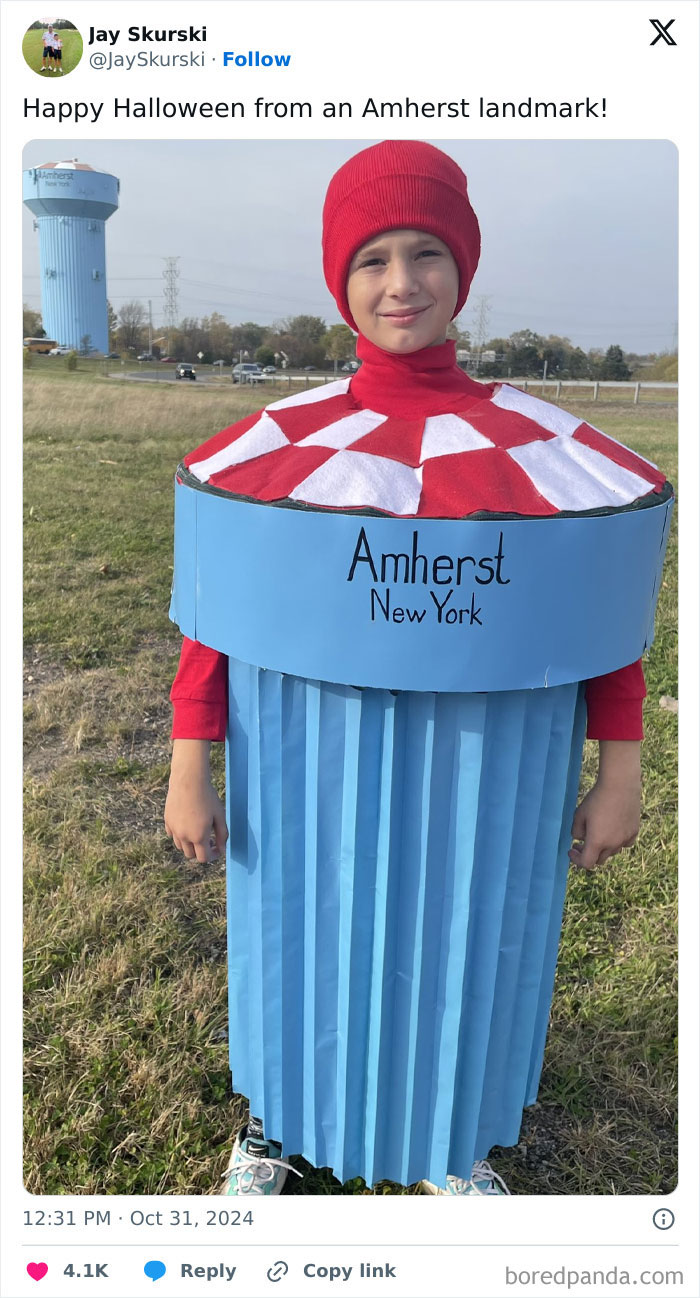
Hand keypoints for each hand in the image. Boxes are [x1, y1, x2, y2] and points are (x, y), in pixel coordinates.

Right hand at [164, 739, 228, 862]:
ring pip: (181, 846)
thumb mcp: (220, 816)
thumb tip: (223, 850)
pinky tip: (188, 823)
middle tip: (209, 839)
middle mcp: (184, 836)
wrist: (189, 780)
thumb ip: (223, 835)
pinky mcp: (167, 821)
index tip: (217, 848)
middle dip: (201, 851)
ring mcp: (174, 829)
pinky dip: (180, 835)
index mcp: (199, 836)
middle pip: (191, 855)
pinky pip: (173, 835)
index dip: (213, 856)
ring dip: (190, 844)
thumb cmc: (207, 797)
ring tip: (198, 831)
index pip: (204, 858)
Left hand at [569, 741, 640, 870]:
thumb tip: (580, 839)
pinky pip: (624, 844)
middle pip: (599, 860)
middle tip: (580, 844)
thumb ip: (576, 831)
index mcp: (597, 842)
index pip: (587, 863)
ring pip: (612, 852)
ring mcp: (625, 839)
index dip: (576, 860)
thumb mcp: (579, 814)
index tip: (571, 849)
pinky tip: (612, 831)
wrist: (620, 785)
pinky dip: (616, 842)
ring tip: (597, 834)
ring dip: (602, 849)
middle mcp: (612, 845)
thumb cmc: (596, 799)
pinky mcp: (634, 831)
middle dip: (588, 854)